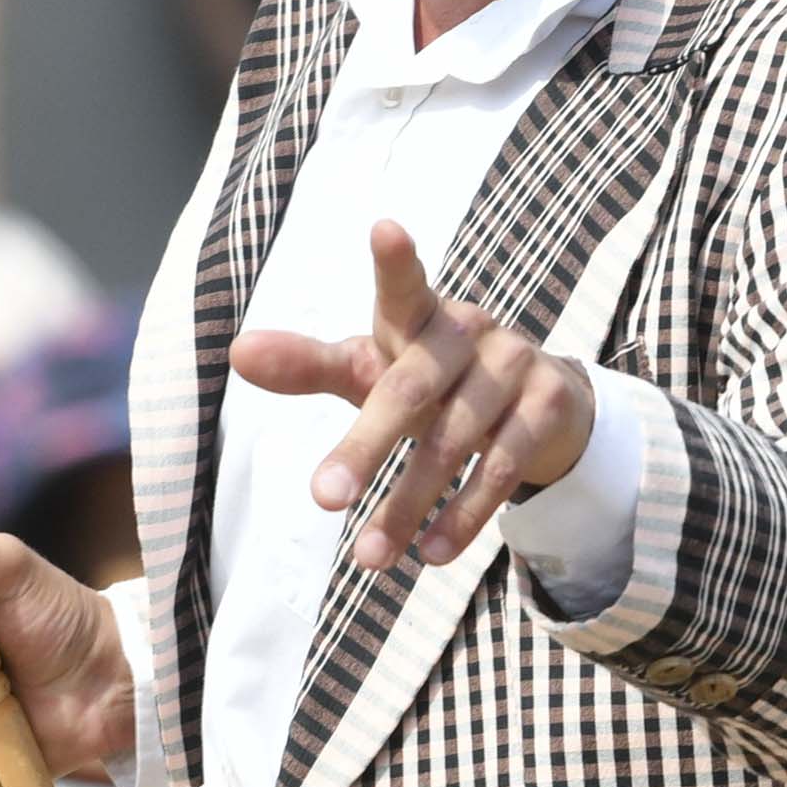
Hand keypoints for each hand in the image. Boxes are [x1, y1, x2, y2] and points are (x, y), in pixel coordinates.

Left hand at [233, 224, 592, 572]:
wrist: (540, 405)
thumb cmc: (432, 382)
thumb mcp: (373, 371)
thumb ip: (309, 365)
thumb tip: (237, 352)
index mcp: (419, 316)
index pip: (404, 288)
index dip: (397, 262)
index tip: (385, 229)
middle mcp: (469, 331)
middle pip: (411, 389)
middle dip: (365, 448)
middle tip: (322, 500)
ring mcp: (515, 365)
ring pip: (455, 441)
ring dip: (409, 504)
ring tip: (368, 558)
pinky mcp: (549, 406)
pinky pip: (504, 467)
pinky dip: (464, 515)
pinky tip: (431, 553)